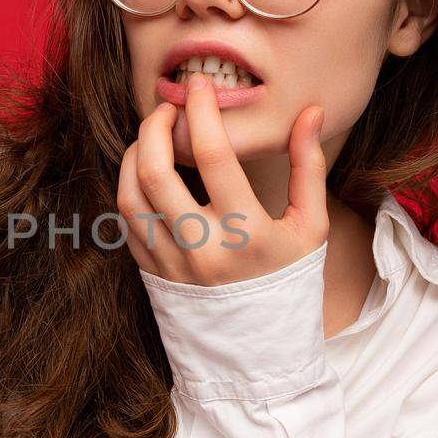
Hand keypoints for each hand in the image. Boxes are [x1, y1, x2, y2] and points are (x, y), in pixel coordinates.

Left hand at [117, 72, 328, 285]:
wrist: (256, 351)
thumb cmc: (288, 281)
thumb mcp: (311, 227)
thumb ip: (308, 166)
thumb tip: (311, 111)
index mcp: (246, 233)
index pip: (213, 155)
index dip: (201, 110)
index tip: (199, 86)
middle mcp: (201, 248)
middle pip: (156, 170)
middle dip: (156, 125)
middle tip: (169, 108)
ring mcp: (170, 263)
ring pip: (130, 193)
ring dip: (135, 153)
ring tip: (153, 136)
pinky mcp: (150, 272)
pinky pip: (126, 220)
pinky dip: (129, 186)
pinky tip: (146, 170)